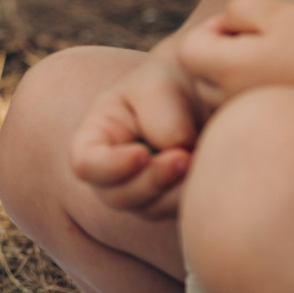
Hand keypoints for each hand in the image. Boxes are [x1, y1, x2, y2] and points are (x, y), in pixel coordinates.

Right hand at [68, 53, 203, 218]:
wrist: (204, 89)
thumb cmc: (171, 81)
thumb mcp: (159, 85)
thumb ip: (160, 118)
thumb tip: (176, 154)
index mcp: (95, 137)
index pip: (86, 165)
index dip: (110, 166)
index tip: (143, 153)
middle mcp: (112, 171)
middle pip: (117, 196)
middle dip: (151, 182)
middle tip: (184, 157)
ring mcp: (141, 191)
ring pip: (150, 209)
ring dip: (175, 190)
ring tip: (199, 157)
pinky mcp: (171, 200)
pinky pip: (178, 211)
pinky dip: (194, 195)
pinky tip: (207, 168)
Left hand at [175, 0, 293, 111]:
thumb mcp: (277, 9)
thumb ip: (237, 8)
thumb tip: (226, 23)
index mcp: (227, 70)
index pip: (188, 50)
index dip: (210, 29)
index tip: (245, 25)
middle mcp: (232, 100)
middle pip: (202, 75)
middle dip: (222, 52)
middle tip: (266, 40)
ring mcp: (254, 118)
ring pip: (225, 94)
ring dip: (241, 74)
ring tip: (282, 60)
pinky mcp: (276, 129)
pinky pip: (251, 109)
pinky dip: (261, 93)